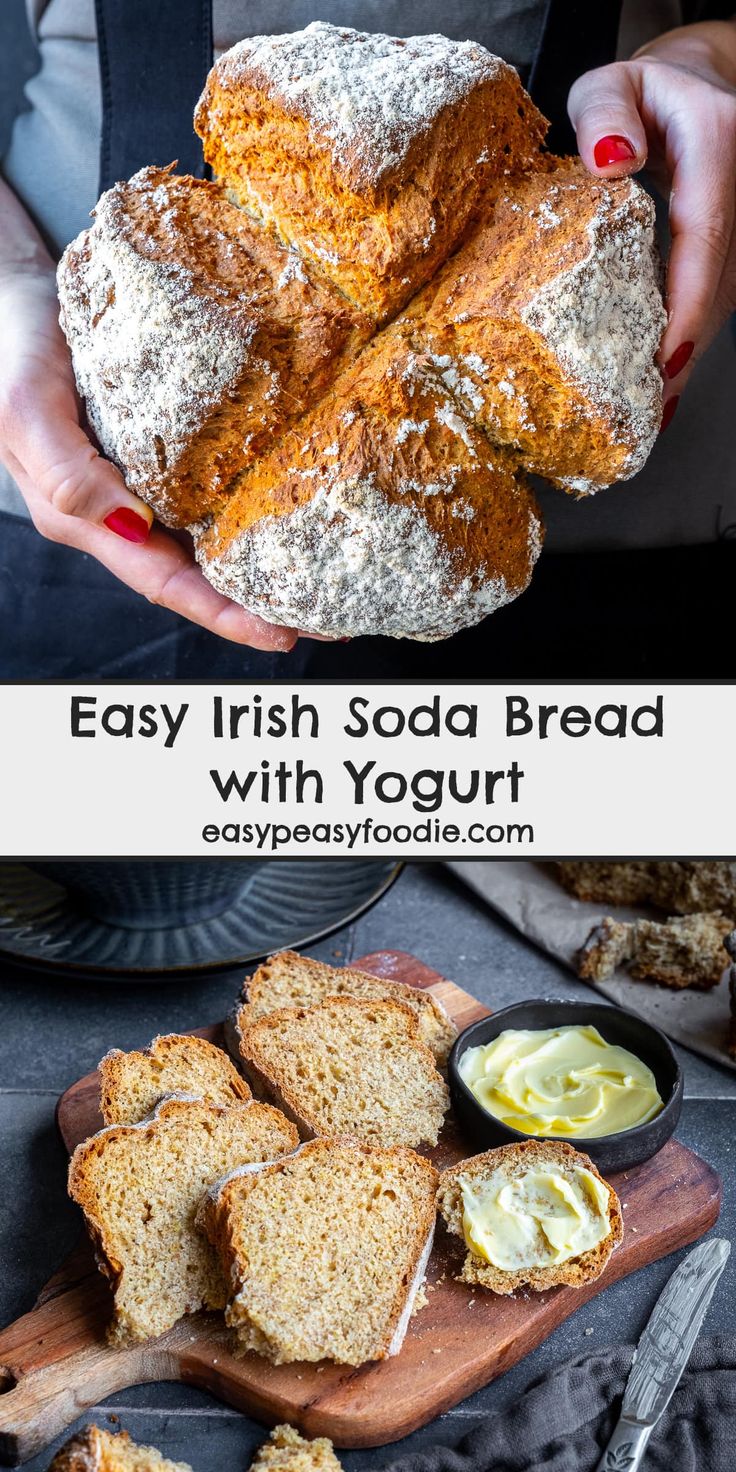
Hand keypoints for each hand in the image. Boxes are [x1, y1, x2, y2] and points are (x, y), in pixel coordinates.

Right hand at [0, 270, 297, 651]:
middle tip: (326, 617)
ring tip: (322, 574)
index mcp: (87, 518)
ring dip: (261, 560)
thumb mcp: (25, 410)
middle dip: (257, 603)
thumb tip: (135, 525)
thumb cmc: (7, 348)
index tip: (280, 636)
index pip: (164, 583)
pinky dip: (249, 502)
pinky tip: (288, 505)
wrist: (8, 294)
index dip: (222, 616)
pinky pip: (209, 485)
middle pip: (196, 573)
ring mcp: (139, 479)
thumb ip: (69, 474)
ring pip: (207, 536)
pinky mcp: (156, 443)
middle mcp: (119, 510)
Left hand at [568, 21, 735, 425]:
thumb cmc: (643, 91)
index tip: (669, 360)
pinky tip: (667, 370)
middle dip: (688, 348)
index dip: (690, 303)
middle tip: (652, 410)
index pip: (706, 233)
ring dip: (692, 349)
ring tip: (656, 405)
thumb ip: (601, 111)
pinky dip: (694, 331)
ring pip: (728, 294)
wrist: (694, 84)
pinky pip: (722, 291)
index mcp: (717, 139)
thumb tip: (609, 161)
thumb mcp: (609, 82)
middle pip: (722, 279)